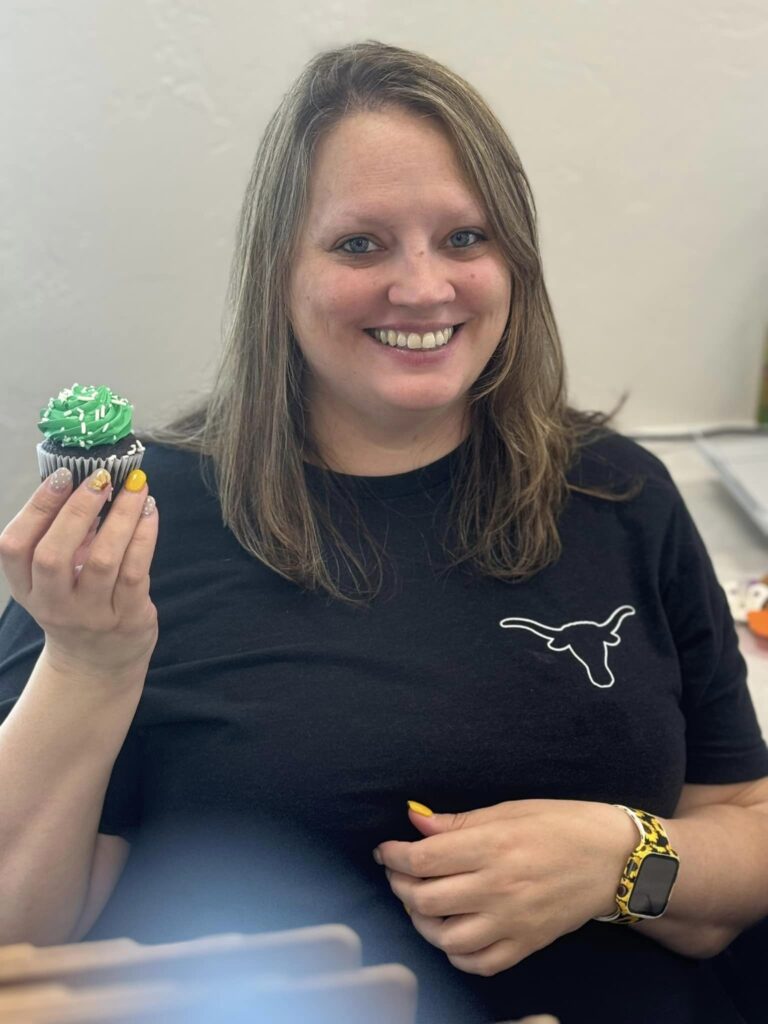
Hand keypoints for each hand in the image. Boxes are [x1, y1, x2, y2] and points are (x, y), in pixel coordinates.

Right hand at [0, 466, 158, 678]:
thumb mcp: (55, 577)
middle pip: (53, 555)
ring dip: (121, 516)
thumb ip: (63, 535)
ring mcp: (90, 615)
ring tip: (136, 486)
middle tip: (101, 477)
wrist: (98, 663)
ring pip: (104, 561)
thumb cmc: (77, 603)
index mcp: (26, 587)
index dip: (36, 508)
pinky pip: (135, 571)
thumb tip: (91, 479)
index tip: (63, 475)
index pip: (15, 546)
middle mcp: (52, 604)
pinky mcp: (126, 619)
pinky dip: (144, 535)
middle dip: (77, 510)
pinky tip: (149, 511)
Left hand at [373, 799, 636, 976]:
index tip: (386, 850)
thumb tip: (415, 821)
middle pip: (425, 900)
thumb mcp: (510, 809)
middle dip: (399, 885)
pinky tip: (451, 932)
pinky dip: (454, 953)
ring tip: (420, 902)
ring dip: (422, 921)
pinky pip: (478, 963)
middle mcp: (498, 889)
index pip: (423, 859)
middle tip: (398, 872)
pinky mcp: (526, 946)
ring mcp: (512, 923)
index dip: (394, 855)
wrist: (615, 861)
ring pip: (445, 939)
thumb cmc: (562, 824)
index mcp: (493, 847)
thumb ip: (459, 822)